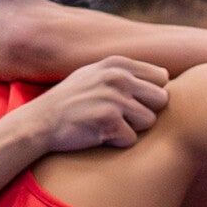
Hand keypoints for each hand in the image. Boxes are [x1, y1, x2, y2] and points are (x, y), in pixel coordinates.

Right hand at [29, 57, 169, 151]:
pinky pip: (131, 139)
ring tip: (107, 124)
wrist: (40, 122)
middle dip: (145, 111)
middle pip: (161, 99)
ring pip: (149, 121)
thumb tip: (166, 76)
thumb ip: (126, 72)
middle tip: (121, 116)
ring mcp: (113, 98)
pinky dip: (117, 142)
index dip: (150, 94)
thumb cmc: (71, 101)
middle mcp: (118, 77)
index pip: (161, 78)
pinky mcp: (108, 121)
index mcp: (117, 63)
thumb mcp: (95, 74)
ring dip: (132, 128)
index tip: (132, 101)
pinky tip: (97, 134)